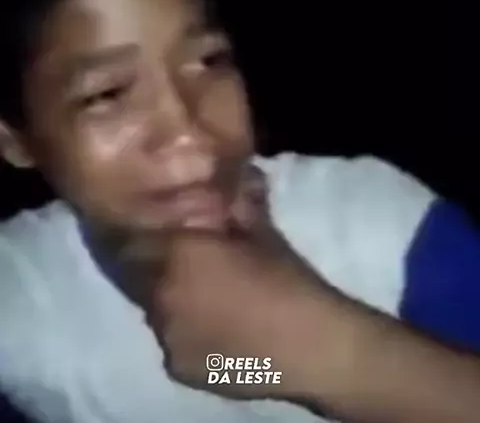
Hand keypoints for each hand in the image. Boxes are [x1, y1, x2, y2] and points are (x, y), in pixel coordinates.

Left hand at [113, 167, 330, 398]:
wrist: (310, 346)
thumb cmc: (287, 280)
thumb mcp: (262, 231)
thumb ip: (237, 206)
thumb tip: (230, 181)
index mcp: (177, 254)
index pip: (135, 238)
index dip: (147, 232)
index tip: (162, 227)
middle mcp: (159, 294)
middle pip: (142, 273)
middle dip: (159, 265)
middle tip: (187, 262)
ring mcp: (166, 335)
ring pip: (157, 309)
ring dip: (173, 299)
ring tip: (204, 297)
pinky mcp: (177, 366)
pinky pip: (172, 341)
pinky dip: (186, 332)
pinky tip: (214, 329)